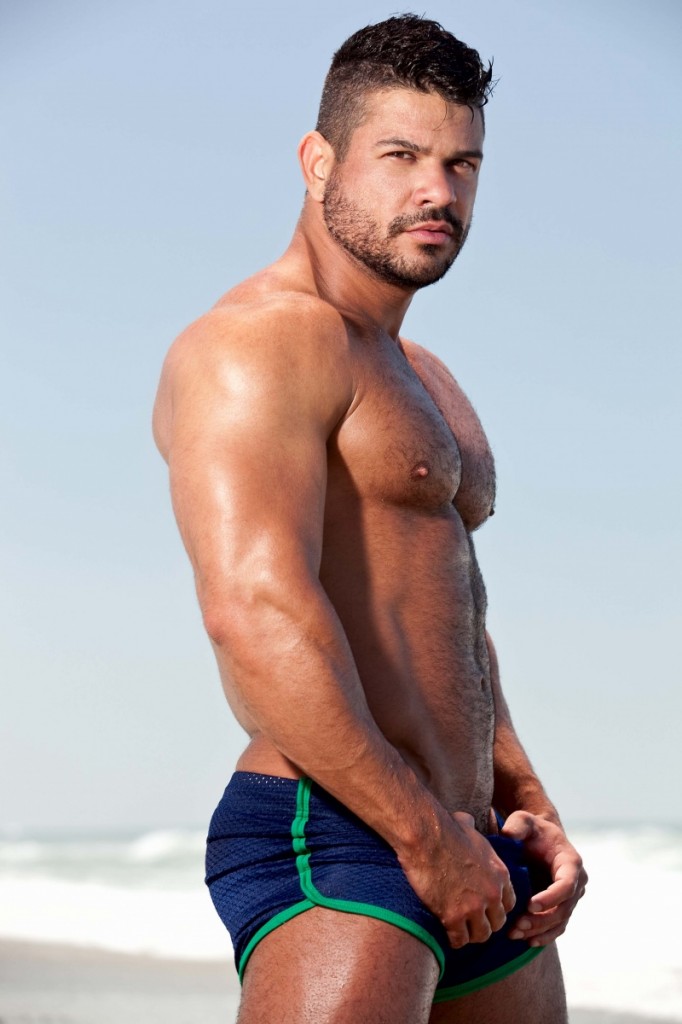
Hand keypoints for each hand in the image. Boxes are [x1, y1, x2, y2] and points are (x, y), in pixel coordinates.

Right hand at [399, 810, 516, 949]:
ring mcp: (473, 907)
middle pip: (497, 923)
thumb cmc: (444, 828)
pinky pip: (459, 940)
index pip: (509, 904)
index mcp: (500, 874)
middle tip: (470, 920)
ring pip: (481, 935)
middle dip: (485, 922)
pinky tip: (446, 931)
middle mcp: (492, 894)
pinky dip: (454, 939)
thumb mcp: (468, 827)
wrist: (426, 836)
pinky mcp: (453, 916)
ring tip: (459, 929)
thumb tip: (467, 820)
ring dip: (470, 933)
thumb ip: (474, 830)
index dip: (495, 907)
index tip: (483, 906)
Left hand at [502, 811, 586, 945]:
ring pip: (559, 921)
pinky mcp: (563, 908)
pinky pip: (557, 927)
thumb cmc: (532, 830)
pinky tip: (527, 941)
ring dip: (539, 931)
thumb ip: (517, 825)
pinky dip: (544, 936)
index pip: (566, 884)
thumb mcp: (524, 821)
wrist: (540, 840)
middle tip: (517, 925)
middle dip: (540, 919)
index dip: (551, 897)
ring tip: (515, 934)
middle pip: (563, 908)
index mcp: (571, 862)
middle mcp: (576, 882)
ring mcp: (571, 898)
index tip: (529, 904)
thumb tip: (508, 836)